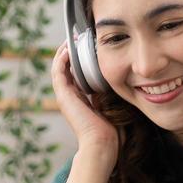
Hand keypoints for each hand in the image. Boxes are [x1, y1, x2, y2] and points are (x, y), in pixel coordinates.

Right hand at [51, 40, 118, 164]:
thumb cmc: (112, 131)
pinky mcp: (63, 96)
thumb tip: (125, 80)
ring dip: (64, 53)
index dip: (81, 60)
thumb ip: (113, 94)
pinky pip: (58, 72)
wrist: (102, 144)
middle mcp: (71, 97)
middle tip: (79, 38)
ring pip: (60, 68)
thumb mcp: (113, 106)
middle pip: (67, 69)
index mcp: (82, 99)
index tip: (88, 46)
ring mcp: (65, 97)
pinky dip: (60, 60)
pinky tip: (67, 49)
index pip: (77, 74)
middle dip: (72, 53)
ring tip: (72, 39)